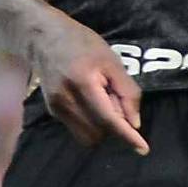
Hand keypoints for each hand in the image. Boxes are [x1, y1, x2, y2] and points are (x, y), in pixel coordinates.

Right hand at [27, 15, 148, 154]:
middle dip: (113, 125)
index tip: (143, 149)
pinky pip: (77, 129)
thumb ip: (126, 91)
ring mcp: (56, 108)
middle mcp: (66, 100)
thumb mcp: (111, 60)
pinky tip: (90, 102)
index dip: (126, 136)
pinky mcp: (52, 111)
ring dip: (101, 127)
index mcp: (83, 82)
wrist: (44, 37)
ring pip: (87, 136)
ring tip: (101, 100)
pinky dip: (90, 123)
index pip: (108, 119)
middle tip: (115, 100)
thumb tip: (134, 122)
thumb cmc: (82, 43)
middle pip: (98, 132)